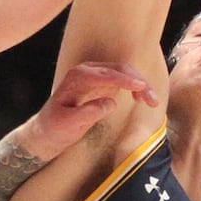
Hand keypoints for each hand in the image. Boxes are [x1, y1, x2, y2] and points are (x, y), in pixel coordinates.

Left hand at [19, 61, 156, 162]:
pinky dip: (134, 87)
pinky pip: (122, 79)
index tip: (141, 87)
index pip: (106, 74)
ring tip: (152, 101)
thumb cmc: (55, 127)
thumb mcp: (67, 124)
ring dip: (140, 84)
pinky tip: (141, 98)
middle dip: (138, 82)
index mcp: (77, 77)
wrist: (47, 130)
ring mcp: (95, 75)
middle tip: (152, 100)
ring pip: (124, 73)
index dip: (125, 80)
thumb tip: (109, 103)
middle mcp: (87, 71)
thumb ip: (87, 113)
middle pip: (118, 70)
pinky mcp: (102, 82)